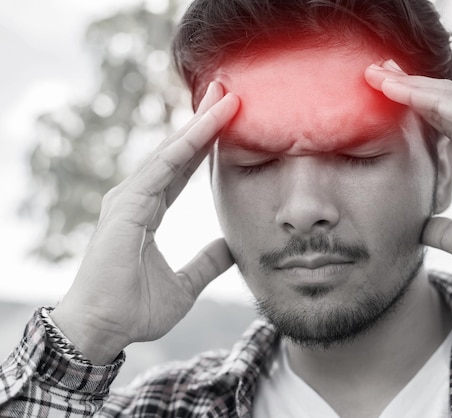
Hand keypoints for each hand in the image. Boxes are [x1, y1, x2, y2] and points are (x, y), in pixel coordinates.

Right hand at [51, 82, 239, 363]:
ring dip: (199, 123)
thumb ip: (206, 262)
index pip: (184, 168)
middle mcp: (138, 197)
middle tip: (228, 90)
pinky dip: (185, 145)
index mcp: (149, 210)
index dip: (207, 144)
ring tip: (225, 96)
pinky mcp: (126, 206)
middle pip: (177, 151)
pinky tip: (206, 125)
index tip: (231, 119)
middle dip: (203, 121)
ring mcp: (129, 198)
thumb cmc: (134, 310)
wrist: (103, 331)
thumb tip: (230, 246)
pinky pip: (162, 168)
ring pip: (171, 152)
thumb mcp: (184, 285)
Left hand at [365, 61, 451, 290]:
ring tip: (376, 75)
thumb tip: (423, 230)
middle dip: (413, 88)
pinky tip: (392, 89)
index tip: (395, 102)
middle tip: (379, 75)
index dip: (426, 110)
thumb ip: (445, 229)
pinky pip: (449, 102)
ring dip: (410, 85)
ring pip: (448, 96)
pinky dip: (419, 94)